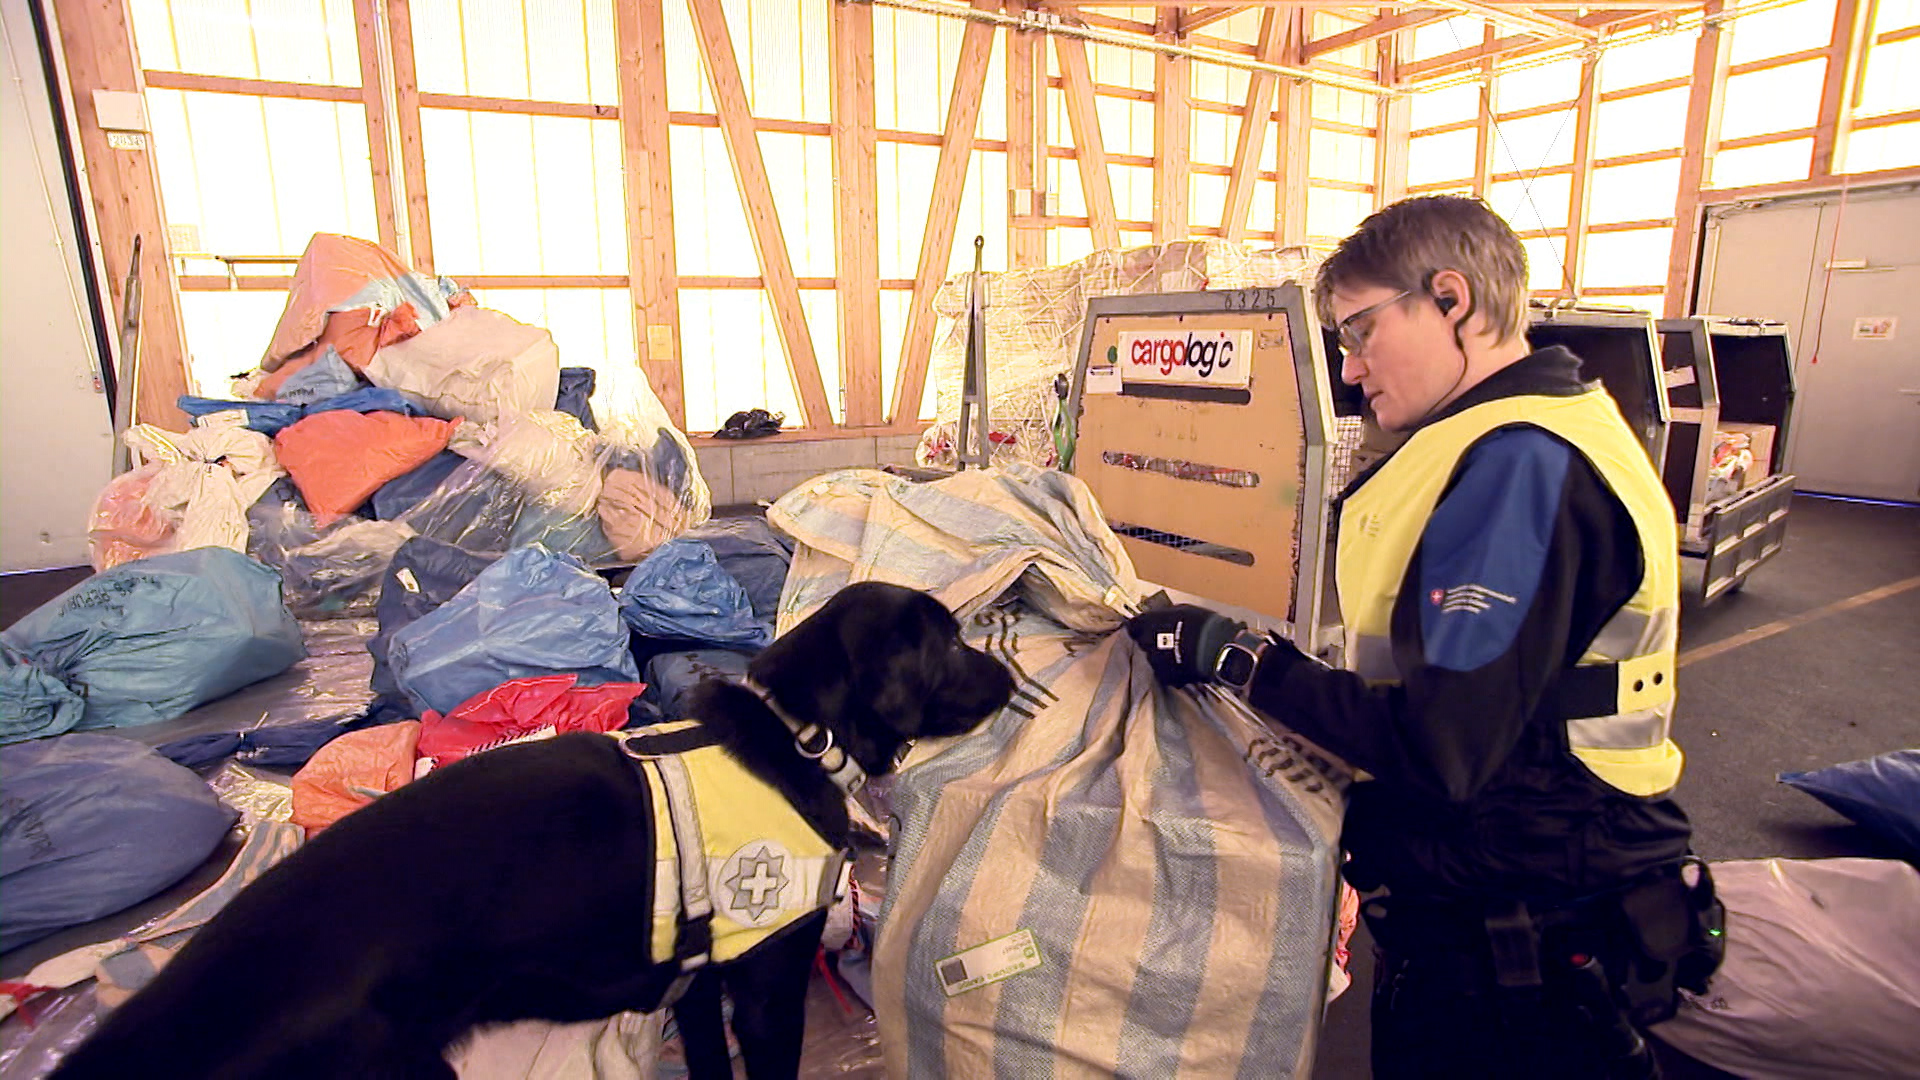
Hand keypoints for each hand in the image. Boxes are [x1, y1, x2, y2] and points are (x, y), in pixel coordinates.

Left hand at [1125, 604, 1242, 685]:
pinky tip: (1183, 663)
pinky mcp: (1165, 677)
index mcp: (1147, 624)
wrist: (1215, 649)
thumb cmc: (1201, 624)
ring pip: (1152, 658)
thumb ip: (1164, 615)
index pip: (1132, 626)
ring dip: (1160, 655)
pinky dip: (1171, 668)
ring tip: (1178, 652)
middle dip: (1150, 641)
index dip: (1137, 627)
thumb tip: (1159, 616)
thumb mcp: (1181, 610)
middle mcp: (1145, 643)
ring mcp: (1154, 662)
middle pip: (1142, 643)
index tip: (1142, 627)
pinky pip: (1164, 671)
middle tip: (1165, 639)